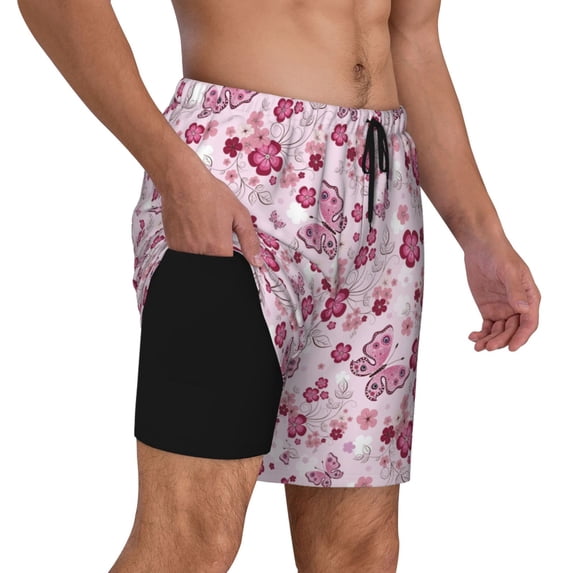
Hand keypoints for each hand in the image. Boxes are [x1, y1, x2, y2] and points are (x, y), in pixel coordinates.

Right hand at [156, 149, 262, 265]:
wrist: (183, 181)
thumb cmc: (210, 194)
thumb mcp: (239, 214)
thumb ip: (250, 241)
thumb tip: (257, 262)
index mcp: (218, 248)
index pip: (228, 268)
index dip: (230, 258)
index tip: (229, 248)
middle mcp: (200, 252)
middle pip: (212, 265)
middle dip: (216, 254)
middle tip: (214, 233)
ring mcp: (183, 250)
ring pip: (198, 261)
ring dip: (203, 251)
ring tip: (203, 230)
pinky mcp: (172, 245)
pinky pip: (184, 255)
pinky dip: (190, 247)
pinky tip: (193, 230)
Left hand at [464, 237, 539, 350]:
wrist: (481, 248)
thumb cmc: (500, 255)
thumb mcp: (508, 271)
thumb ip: (515, 291)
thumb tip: (523, 309)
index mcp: (530, 298)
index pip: (529, 323)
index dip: (522, 337)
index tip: (512, 348)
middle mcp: (518, 306)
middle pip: (512, 330)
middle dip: (501, 340)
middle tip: (488, 347)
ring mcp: (503, 309)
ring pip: (499, 331)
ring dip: (490, 340)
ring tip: (478, 346)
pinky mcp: (488, 308)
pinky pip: (487, 326)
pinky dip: (481, 334)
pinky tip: (473, 338)